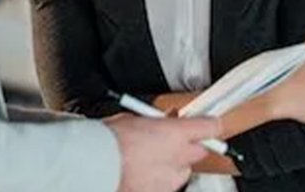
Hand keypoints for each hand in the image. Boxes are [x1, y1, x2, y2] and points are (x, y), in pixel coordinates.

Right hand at [105, 113, 220, 191]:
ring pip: (182, 172)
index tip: (208, 124)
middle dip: (189, 146)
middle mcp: (179, 157)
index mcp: (176, 133)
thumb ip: (155, 123)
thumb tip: (159, 123)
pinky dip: (157, 182)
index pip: (211, 127)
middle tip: (171, 142)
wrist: (93, 166)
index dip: (209, 125)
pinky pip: (166, 187)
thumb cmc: (108, 140)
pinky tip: (139, 176)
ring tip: (147, 162)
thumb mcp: (134, 118)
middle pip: (200, 151)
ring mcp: (170, 180)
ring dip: (172, 166)